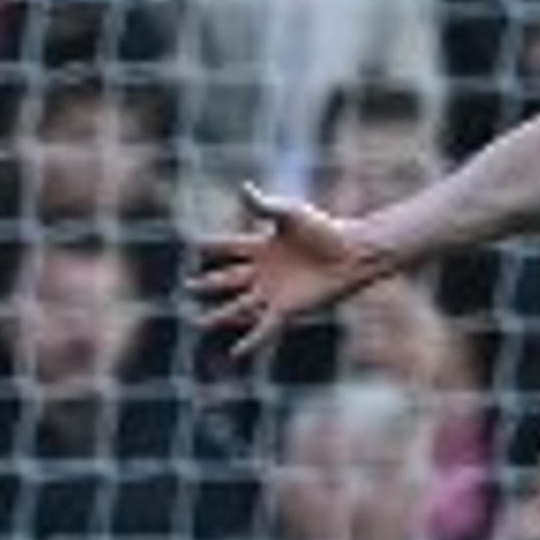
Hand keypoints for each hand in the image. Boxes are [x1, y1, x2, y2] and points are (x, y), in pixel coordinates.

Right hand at [193, 181, 391, 358]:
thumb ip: (263, 205)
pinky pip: (263, 329)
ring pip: (239, 307)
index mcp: (263, 245)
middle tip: (187, 286)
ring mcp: (274, 292)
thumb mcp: (289, 214)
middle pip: (229, 279)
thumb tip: (242, 186)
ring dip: (219, 316)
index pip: (231, 246)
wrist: (351, 253)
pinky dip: (250, 342)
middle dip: (208, 284)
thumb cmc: (323, 229)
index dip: (213, 245)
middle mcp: (265, 271)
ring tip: (198, 323)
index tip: (194, 243)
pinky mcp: (287, 309)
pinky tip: (235, 353)